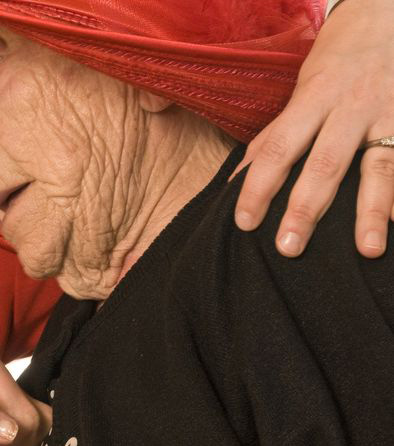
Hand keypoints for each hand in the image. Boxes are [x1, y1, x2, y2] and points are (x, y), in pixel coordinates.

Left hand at [234, 0, 393, 257]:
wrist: (392, 15)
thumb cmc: (340, 61)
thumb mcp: (303, 90)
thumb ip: (277, 134)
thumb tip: (238, 178)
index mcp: (313, 99)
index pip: (276, 149)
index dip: (257, 188)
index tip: (245, 224)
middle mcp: (351, 107)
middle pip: (324, 164)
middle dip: (306, 209)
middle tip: (288, 248)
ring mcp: (390, 114)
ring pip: (380, 168)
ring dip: (373, 211)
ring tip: (367, 249)